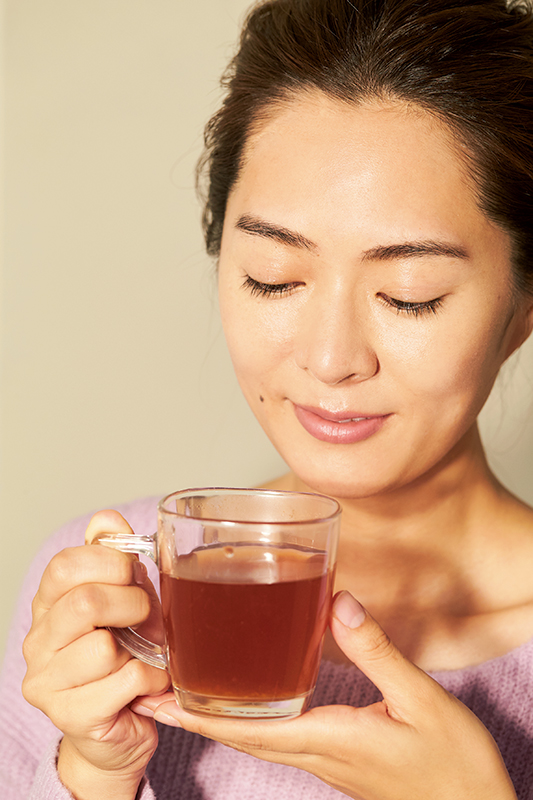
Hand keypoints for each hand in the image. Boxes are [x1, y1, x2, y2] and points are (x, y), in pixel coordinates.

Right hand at [22, 510, 169, 799]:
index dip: (110, 561)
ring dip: (143, 647)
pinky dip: (152, 677)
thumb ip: (112, 556)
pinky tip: (149, 681)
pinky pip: (125, 682)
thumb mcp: (121, 596)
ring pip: (103, 647)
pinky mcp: (71, 716)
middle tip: (146, 615)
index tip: (132, 572)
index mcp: (47, 604)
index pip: (65, 565)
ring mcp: (47, 682)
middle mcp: (37, 642)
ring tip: (145, 653)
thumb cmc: (123, 653)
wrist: (119, 725)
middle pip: (84, 602)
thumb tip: (107, 519)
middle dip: (132, 603)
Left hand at [134, 591, 515, 799]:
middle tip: (155, 688)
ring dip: (219, 716)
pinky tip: (254, 697)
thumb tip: (337, 604)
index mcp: (329, 739)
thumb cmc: (452, 766)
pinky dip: (252, 718)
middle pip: (241, 735)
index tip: (157, 698)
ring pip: (258, 737)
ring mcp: (327, 757)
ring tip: (190, 689)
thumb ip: (377, 652)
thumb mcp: (421, 701)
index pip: (248, 730)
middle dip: (194, 714)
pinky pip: (281, 736)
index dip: (199, 714)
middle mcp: (318, 752)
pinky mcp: (340, 754)